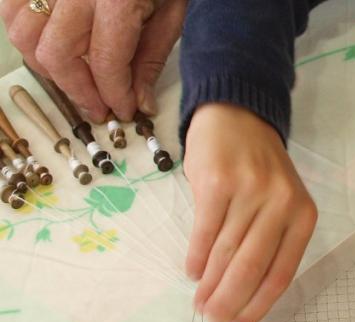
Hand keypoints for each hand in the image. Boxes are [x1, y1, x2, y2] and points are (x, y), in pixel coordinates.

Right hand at [0, 0, 185, 120]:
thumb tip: (138, 101)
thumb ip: (151, 56)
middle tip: (98, 106)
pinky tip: (53, 47)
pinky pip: (10, 10)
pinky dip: (26, 34)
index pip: (105, 63)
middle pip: (57, 55)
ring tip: (75, 79)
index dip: (113, 95)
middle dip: (79, 90)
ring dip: (48, 67)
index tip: (122, 109)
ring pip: (24, 35)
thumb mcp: (171, 11)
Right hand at [184, 103, 317, 321]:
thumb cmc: (259, 169)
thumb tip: (245, 294)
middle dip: (230, 300)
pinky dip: (197, 257)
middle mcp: (280, 203)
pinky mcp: (217, 181)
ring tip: (200, 304)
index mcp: (303, 214)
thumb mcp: (280, 202)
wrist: (238, 116)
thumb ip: (271, 241)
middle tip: (213, 320)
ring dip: (211, 285)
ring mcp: (249, 190)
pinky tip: (193, 273)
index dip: (259, 304)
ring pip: (227, 252)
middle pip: (252, 266)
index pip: (282, 271)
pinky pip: (205, 231)